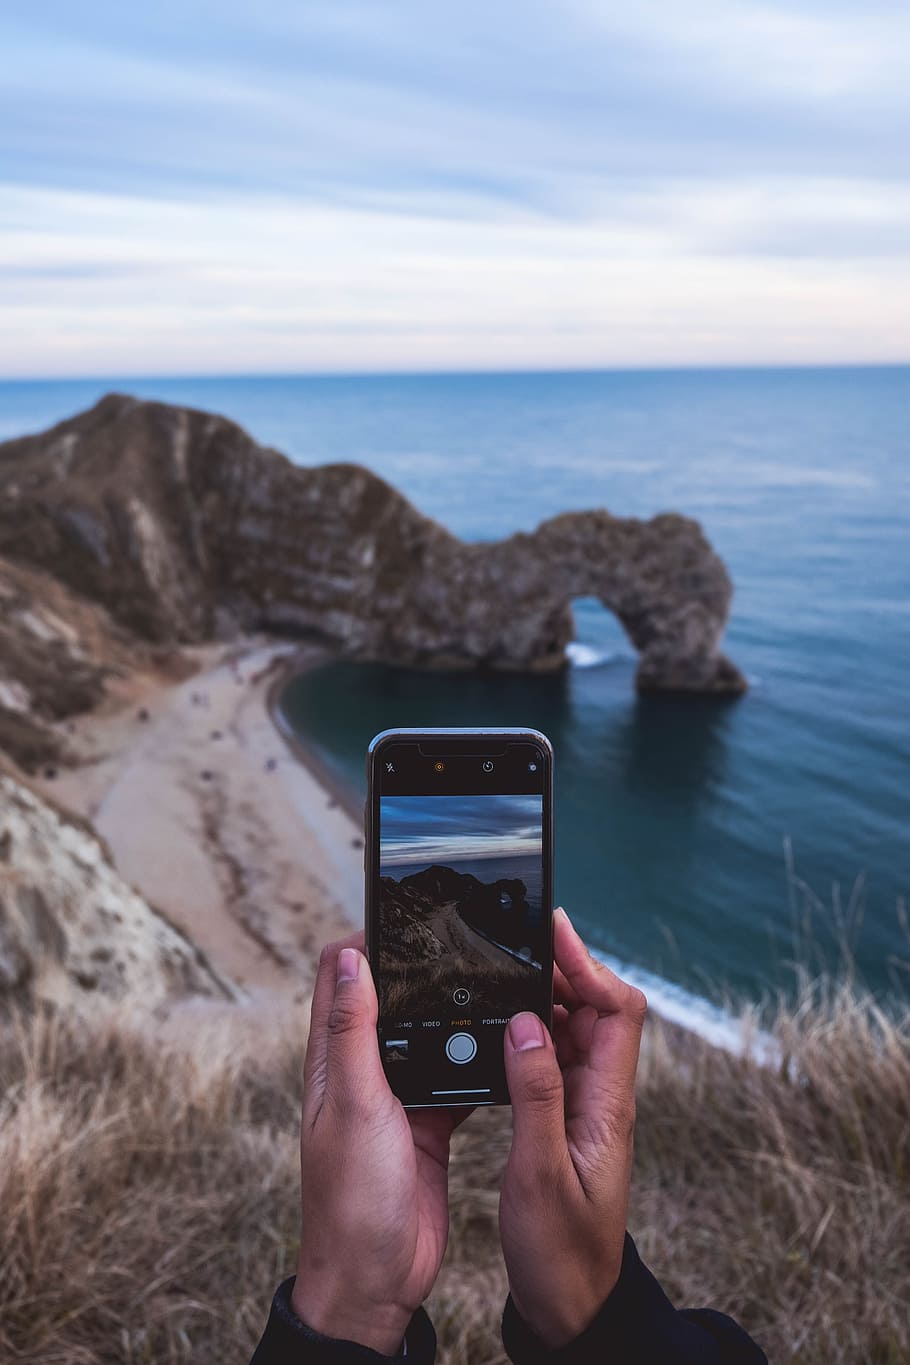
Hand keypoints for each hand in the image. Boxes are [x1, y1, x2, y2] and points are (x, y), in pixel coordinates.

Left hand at [291, 933, 470, 1353]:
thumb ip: (353, 1034)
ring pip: (426, 1033)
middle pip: (389, 997)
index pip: (340, 976)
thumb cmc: (352, 1200)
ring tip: (492, 982)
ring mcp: (396, 1096)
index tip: (410, 917)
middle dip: (420, 967)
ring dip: (451, 1010)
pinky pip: (455, 1074)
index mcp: (332, 1060)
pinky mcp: (429, 1121)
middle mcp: (361, 1071)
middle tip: (465, 940)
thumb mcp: (355, 1106)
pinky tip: (504, 1044)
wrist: (376, 1281)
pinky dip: (475, 1057)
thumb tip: (354, 959)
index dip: (368, 940)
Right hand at [499, 906, 647, 1347]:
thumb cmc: (563, 1253)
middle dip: (562, 968)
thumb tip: (526, 1025)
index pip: (618, 1010)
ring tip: (501, 974)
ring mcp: (584, 1104)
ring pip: (573, 1027)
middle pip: (597, 1007)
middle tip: (515, 943)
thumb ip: (535, 1098)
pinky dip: (529, 1030)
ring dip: (544, 996)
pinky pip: (552, 1055)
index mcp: (608, 1105)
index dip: (589, 964)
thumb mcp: (540, 1177)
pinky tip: (497, 1027)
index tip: (551, 932)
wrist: (572, 1305)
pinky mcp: (564, 1116)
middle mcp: (602, 1095)